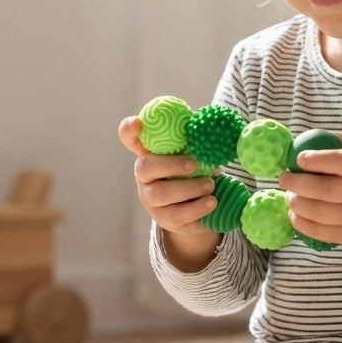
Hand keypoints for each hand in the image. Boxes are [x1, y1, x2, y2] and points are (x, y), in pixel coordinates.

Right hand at [118, 116, 221, 270]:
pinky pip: (178, 214)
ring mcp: (150, 199)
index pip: (130, 138)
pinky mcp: (164, 219)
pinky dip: (197, 207)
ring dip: (190, 188)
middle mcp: (144, 176)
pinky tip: (212, 202)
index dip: (130, 130)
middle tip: (194, 164)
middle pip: (144, 167)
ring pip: (162, 194)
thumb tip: (212, 127)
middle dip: (171, 164)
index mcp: (150, 153)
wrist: (196, 209)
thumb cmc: (192, 173)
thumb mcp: (192, 155)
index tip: (137, 123)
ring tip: (211, 185)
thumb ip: (195, 141)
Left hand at [279, 133, 341, 257]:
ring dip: (296, 203)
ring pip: (320, 212)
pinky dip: (302, 223)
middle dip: (298, 183)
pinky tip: (294, 213)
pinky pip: (321, 232)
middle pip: (326, 190)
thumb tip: (306, 138)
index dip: (319, 160)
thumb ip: (341, 144)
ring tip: (289, 195)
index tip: (298, 158)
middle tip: (284, 178)